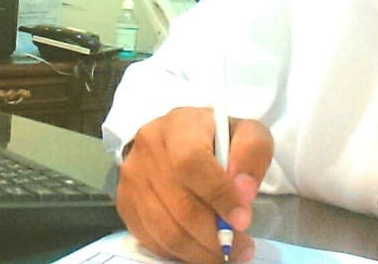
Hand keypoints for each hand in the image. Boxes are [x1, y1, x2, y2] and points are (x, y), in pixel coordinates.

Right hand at [116, 107, 273, 262]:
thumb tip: (243, 193)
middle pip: (180, 205)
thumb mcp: (246, 133)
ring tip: (225, 254)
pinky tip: (199, 249)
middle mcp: (148, 149)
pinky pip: (151, 239)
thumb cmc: (216, 138)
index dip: (219, 196)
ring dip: (199, 251)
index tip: (243, 220)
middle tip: (242, 249)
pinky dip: (179, 252)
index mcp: (178, 126)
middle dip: (215, 236)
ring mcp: (133, 178)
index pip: (191, 163)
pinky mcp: (125, 202)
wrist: (179, 138)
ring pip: (165, 229)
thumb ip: (251, 155)